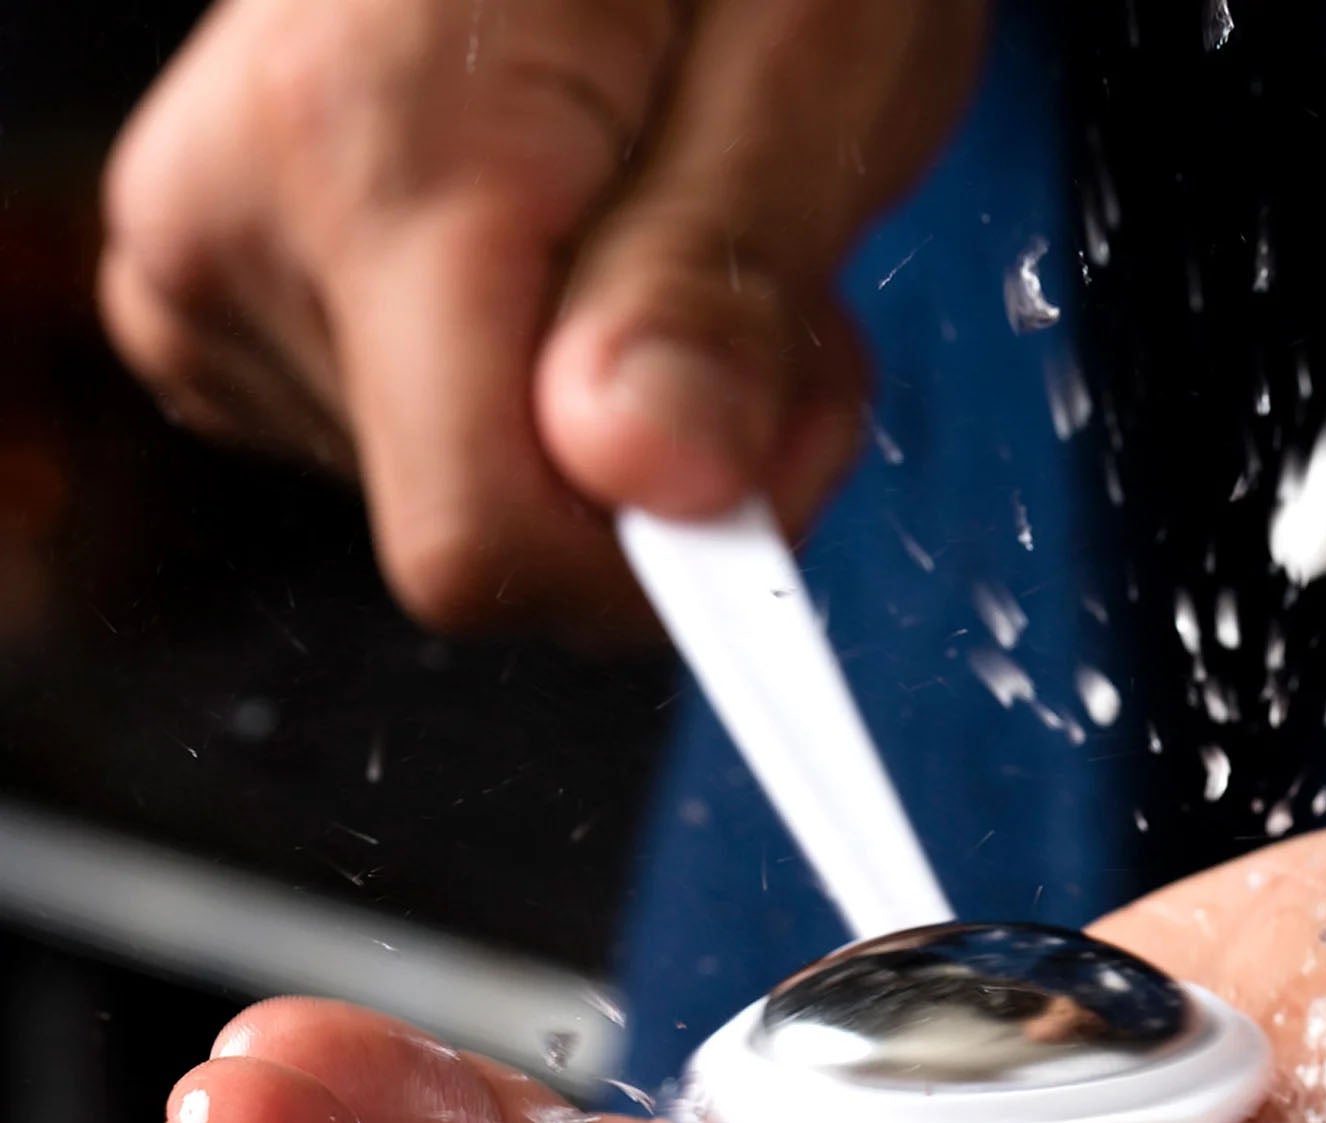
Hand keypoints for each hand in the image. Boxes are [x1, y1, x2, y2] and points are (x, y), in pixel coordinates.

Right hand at [98, 0, 985, 632]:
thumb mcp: (805, 54)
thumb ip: (715, 278)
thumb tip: (654, 477)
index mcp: (373, 148)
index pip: (483, 542)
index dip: (659, 572)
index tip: (773, 506)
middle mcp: (249, 217)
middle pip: (490, 536)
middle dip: (675, 473)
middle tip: (767, 303)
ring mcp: (227, 266)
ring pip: (474, 504)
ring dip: (631, 428)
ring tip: (678, 232)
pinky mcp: (249, 305)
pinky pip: (436, 456)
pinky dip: (552, 400)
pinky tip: (592, 257)